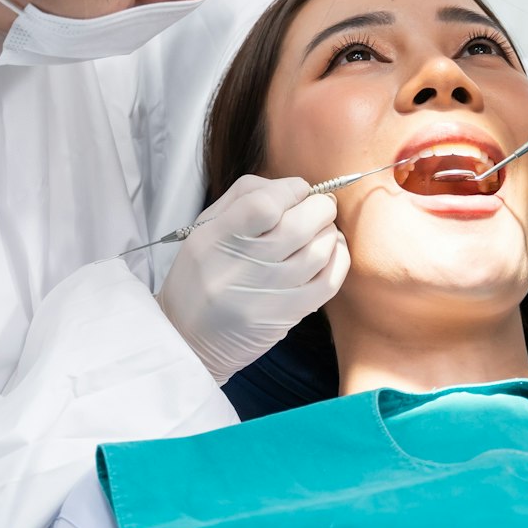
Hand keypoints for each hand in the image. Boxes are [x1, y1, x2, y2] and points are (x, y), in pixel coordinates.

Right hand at [157, 175, 349, 383]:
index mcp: (213, 240)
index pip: (264, 205)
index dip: (290, 189)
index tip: (297, 190)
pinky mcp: (287, 316)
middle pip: (298, 226)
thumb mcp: (204, 229)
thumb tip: (292, 187)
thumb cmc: (200, 276)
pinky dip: (338, 258)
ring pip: (318, 251)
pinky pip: (329, 282)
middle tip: (318, 205)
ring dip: (328, 231)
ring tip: (321, 228)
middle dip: (319, 207)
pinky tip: (330, 250)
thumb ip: (244, 197)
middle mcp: (240, 268)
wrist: (189, 339)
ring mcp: (267, 296)